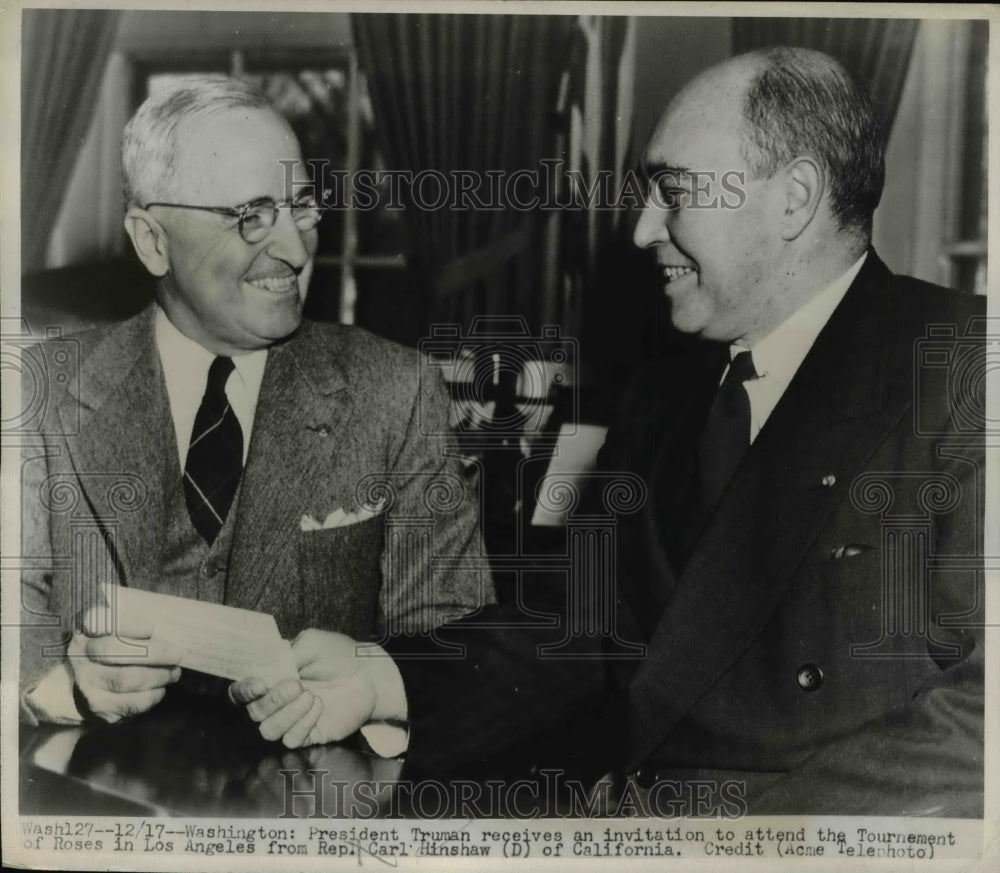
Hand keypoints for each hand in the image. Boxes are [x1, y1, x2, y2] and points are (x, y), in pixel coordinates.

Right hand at [68, 605, 182, 722]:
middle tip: (177, 654)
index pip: (100, 621)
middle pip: (115, 651)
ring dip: (159, 676)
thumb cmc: (110, 650)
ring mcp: (86, 683)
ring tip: (174, 672)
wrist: (80, 689)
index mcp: (85, 629)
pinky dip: (153, 695)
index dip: (127, 625)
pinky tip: (160, 689)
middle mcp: (80, 655)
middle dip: (154, 653)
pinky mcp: (98, 707)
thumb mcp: (114, 630)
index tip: (151, 628)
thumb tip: (169, 627)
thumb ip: (132, 623)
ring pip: (127, 679)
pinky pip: (131, 703)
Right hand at [230, 629, 377, 747]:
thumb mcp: (311, 643)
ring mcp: (292, 719)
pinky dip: (303, 723)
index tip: (260, 684)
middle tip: (297, 685)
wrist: (368, 674)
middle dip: (273, 700)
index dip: (244, 690)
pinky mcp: (308, 734)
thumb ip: (286, 657)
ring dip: (287, 714)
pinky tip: (319, 706)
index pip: (242, 691)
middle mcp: (277, 700)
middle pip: (254, 712)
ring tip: (310, 695)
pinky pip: (291, 740)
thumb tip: (268, 674)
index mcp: (272, 676)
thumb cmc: (339, 655)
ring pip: (268, 730)